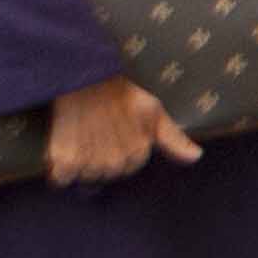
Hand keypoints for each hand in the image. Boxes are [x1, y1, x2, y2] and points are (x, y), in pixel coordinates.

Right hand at [45, 75, 197, 185]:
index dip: (120, 152)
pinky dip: (60, 169)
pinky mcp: (65, 160)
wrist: (85, 79)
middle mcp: (115, 162)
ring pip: (86, 177)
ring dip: (81, 165)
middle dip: (101, 160)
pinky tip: (64, 150)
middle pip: (106, 175)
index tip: (112, 134)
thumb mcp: (154, 112)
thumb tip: (197, 157)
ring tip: (81, 138)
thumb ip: (174, 139)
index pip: (128, 169)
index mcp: (137, 154)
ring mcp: (90, 163)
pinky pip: (61, 179)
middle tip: (95, 134)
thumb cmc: (122, 94)